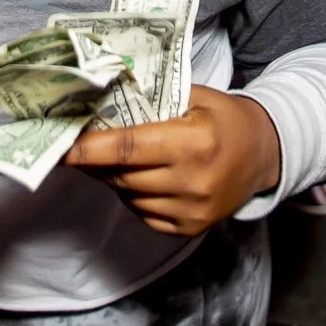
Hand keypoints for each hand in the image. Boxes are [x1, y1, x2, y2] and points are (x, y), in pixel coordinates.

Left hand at [65, 87, 282, 235]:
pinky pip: (143, 214)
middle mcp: (193, 181)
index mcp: (194, 142)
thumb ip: (152, 101)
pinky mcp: (190, 228)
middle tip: (78, 147)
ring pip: (129, 196)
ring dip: (114, 178)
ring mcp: (192, 210)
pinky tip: (141, 178)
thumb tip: (100, 106)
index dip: (89, 150)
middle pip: (123, 174)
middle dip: (95, 162)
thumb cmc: (225, 118)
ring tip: (116, 158)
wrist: (265, 154)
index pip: (128, 148)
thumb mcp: (196, 96)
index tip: (60, 149)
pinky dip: (133, 196)